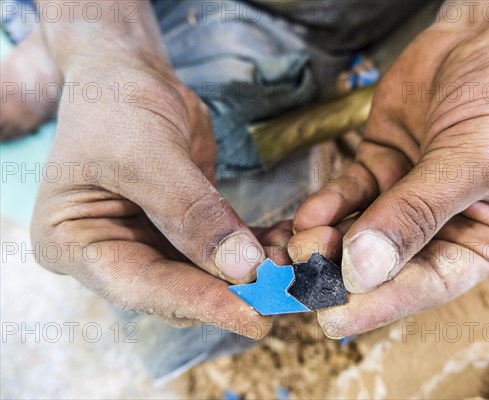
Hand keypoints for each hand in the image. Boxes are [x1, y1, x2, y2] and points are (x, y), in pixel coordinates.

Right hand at [30, 64, 281, 338]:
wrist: (127, 75)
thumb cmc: (116, 105)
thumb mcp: (147, 153)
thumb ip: (192, 212)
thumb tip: (245, 267)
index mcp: (73, 243)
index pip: (139, 286)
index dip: (198, 302)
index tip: (252, 315)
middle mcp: (110, 254)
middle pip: (176, 288)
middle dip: (232, 291)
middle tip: (286, 293)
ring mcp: (148, 243)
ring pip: (205, 275)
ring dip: (252, 272)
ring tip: (294, 262)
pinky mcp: (182, 231)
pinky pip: (221, 250)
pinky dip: (255, 248)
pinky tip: (286, 241)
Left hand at [290, 16, 488, 336]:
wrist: (488, 34)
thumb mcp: (475, 161)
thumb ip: (418, 214)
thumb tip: (363, 270)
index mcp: (479, 238)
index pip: (428, 284)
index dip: (382, 304)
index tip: (335, 319)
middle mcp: (438, 225)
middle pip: (384, 264)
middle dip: (342, 274)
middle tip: (302, 281)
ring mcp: (403, 196)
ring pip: (357, 232)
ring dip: (324, 242)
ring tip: (299, 244)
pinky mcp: (376, 166)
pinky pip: (346, 194)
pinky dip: (324, 205)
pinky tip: (306, 215)